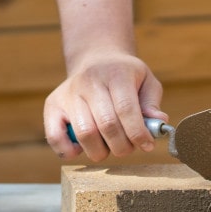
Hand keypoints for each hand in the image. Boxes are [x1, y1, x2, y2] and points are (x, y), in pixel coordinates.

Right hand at [43, 52, 167, 161]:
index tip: (147, 145)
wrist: (96, 60)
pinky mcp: (52, 105)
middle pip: (107, 125)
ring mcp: (68, 94)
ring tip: (110, 147)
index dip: (138, 133)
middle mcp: (89, 82)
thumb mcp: (146, 81)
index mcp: (116, 74)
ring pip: (85, 134)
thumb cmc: (126, 77)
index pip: (126, 109)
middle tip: (129, 147)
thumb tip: (158, 123)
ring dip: (101, 151)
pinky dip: (69, 151)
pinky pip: (54, 137)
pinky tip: (84, 148)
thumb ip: (152, 103)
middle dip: (123, 146)